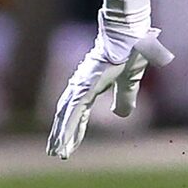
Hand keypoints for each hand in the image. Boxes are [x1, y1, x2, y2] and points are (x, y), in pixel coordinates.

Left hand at [47, 25, 173, 160]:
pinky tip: (62, 140)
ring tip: (55, 152)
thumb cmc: (133, 50)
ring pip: (67, 115)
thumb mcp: (131, 80)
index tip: (71, 144)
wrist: (132, 34)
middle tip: (55, 153)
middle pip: (68, 115)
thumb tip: (120, 114)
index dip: (76, 128)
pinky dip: (67, 127)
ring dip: (60, 135)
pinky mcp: (85, 86)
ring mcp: (82, 85)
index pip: (80, 111)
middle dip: (62, 134)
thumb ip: (125, 97)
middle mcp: (82, 85)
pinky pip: (74, 111)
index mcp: (92, 85)